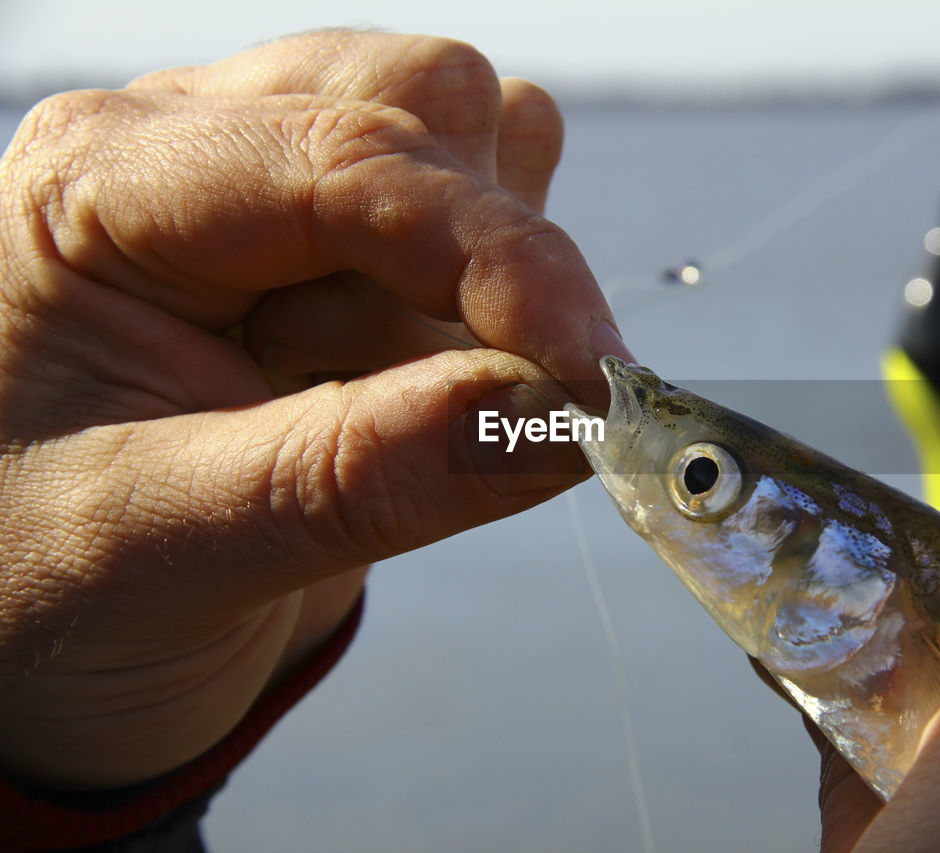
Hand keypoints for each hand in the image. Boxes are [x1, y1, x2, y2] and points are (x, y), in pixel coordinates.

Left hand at [0, 31, 628, 787]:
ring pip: (466, 136)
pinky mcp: (335, 243)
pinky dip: (492, 285)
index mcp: (105, 189)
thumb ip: (362, 476)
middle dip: (488, 260)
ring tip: (381, 394)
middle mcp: (190, 148)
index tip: (593, 373)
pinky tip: (413, 369)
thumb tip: (559, 420)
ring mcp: (270, 185)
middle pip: (423, 105)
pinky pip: (474, 198)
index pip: (350, 162)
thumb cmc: (37, 587)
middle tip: (462, 407)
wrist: (36, 639)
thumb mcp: (169, 546)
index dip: (498, 258)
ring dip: (485, 274)